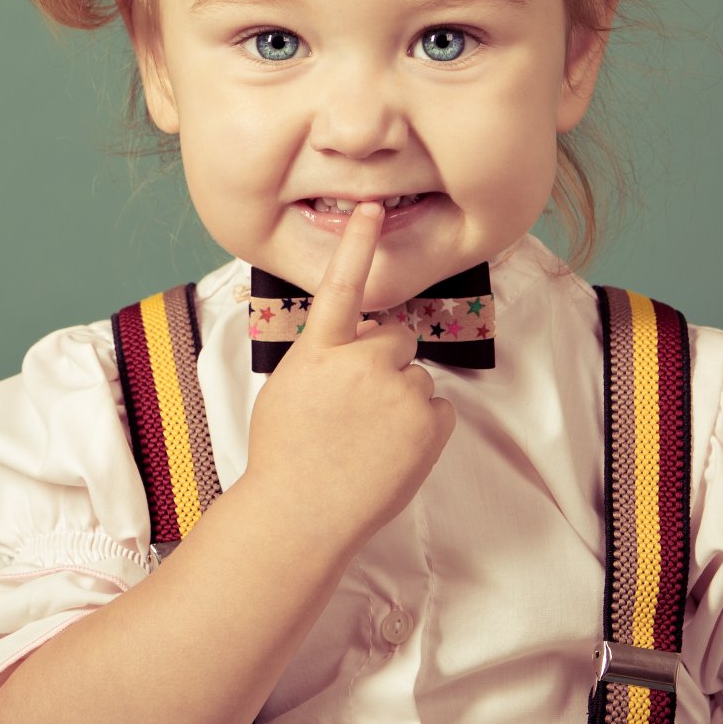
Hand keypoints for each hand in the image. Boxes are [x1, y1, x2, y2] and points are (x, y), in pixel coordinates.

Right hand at [241, 202, 458, 550]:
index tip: (371, 208)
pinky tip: (388, 454)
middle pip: (396, 337)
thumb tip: (358, 347)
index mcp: (319, 350)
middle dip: (386, 361)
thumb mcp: (290, 389)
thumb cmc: (286, 456)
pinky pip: (436, 411)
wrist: (300, 516)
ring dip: (400, 400)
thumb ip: (324, 358)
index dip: (357, 244)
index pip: (342, 284)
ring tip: (365, 440)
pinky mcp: (428, 423)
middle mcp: (362, 362)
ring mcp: (399, 392)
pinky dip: (419, 430)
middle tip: (357, 405)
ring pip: (415, 378)